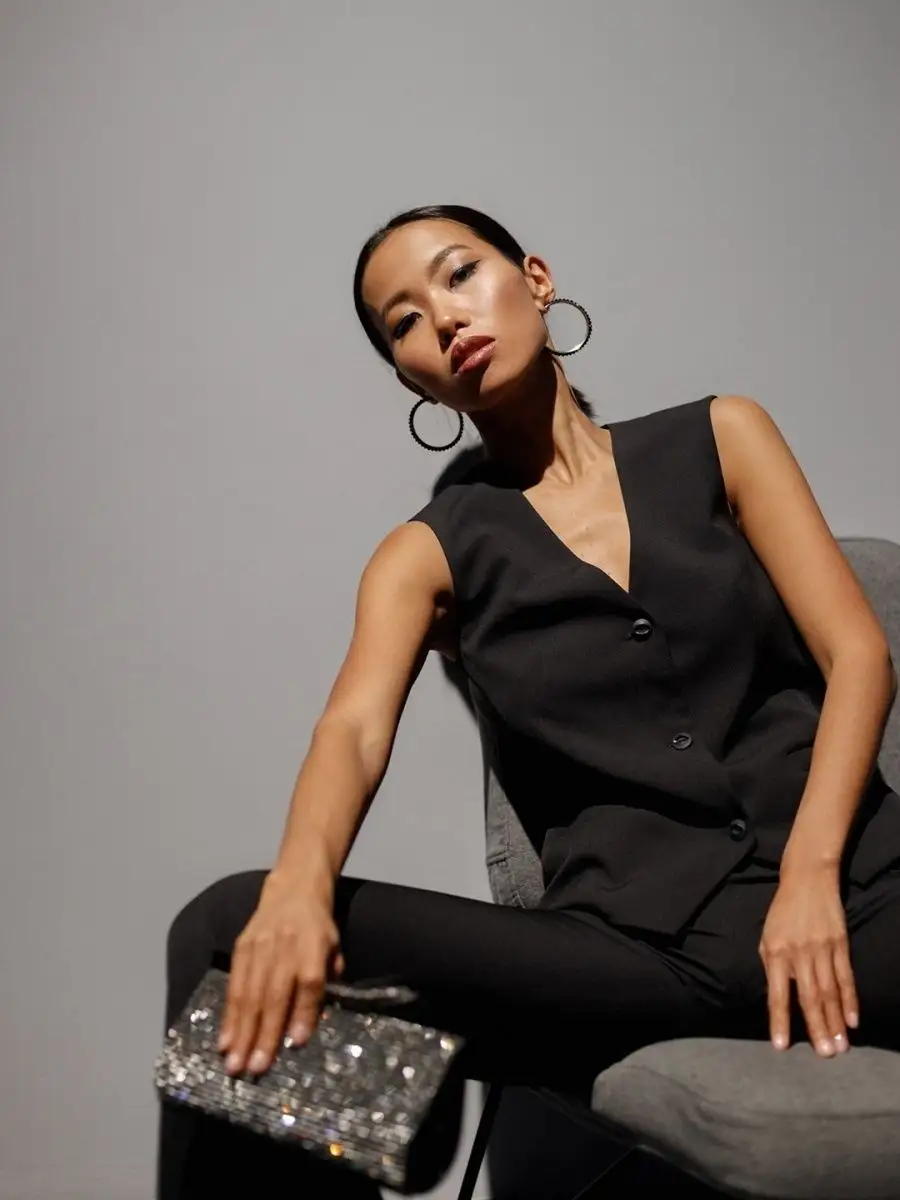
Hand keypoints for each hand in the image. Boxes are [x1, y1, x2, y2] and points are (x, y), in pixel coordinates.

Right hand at [216, 870, 344, 1075]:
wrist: (293, 890)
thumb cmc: (318, 928)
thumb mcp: (333, 949)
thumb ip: (327, 982)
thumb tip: (312, 1024)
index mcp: (314, 947)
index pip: (309, 982)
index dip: (303, 1012)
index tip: (295, 1044)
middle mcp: (285, 947)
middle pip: (274, 994)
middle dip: (264, 1034)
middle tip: (255, 1069)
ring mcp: (260, 947)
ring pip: (250, 994)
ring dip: (241, 1032)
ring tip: (234, 1063)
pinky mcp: (241, 948)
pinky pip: (233, 986)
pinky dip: (229, 1016)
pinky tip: (225, 1040)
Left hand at [758, 863, 858, 1056]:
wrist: (807, 879)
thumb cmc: (782, 912)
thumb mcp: (767, 936)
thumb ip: (772, 966)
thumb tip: (779, 997)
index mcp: (775, 952)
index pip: (777, 994)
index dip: (780, 1021)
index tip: (781, 1046)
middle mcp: (799, 953)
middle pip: (809, 997)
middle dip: (817, 1028)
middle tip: (825, 1055)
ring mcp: (822, 949)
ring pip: (830, 991)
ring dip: (835, 1021)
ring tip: (840, 1046)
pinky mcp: (840, 944)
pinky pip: (845, 976)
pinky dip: (850, 999)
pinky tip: (853, 1020)